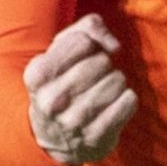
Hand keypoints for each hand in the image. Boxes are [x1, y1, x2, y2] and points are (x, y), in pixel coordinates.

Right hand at [23, 13, 138, 164]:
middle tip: (91, 78)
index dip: (88, 46)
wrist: (55, 136)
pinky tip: (111, 107)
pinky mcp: (96, 138)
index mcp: (37, 75)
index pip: (82, 41)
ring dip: (115, 82)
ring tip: (100, 92)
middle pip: (102, 62)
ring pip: (117, 80)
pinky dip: (126, 100)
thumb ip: (90, 27)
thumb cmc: (63, 79)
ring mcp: (73, 122)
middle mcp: (51, 101)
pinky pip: (129, 101)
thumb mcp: (64, 47)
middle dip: (102, 64)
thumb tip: (114, 46)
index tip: (78, 59)